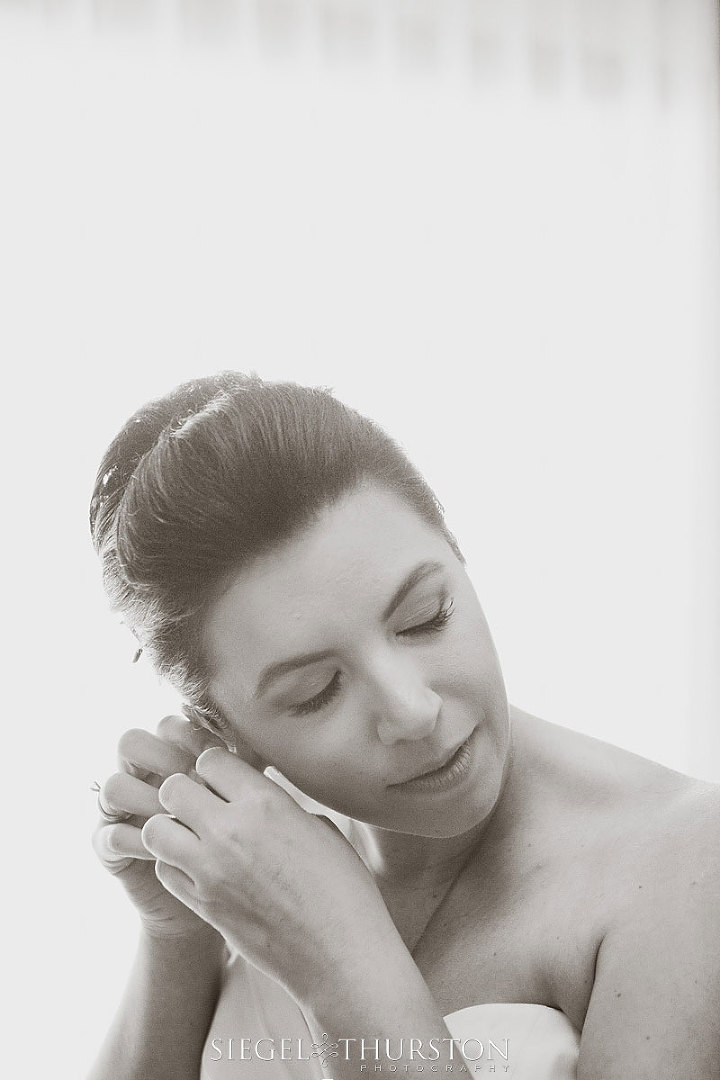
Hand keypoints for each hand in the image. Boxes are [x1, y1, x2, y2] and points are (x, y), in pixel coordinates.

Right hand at [92, 715, 229, 940]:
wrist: (220, 892)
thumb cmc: (237, 840)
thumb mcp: (243, 800)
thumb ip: (242, 769)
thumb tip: (255, 742)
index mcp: (173, 756)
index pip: (168, 726)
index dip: (189, 737)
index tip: (217, 755)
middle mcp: (142, 777)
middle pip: (130, 743)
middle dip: (161, 759)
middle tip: (192, 781)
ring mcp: (122, 812)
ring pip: (114, 787)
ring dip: (146, 801)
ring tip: (180, 820)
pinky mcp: (111, 849)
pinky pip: (111, 836)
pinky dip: (139, 842)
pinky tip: (171, 852)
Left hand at [141, 748, 401, 1003]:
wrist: (339, 955)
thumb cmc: (342, 888)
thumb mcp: (320, 828)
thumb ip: (278, 806)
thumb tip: (256, 797)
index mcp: (266, 802)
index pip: (210, 759)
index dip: (216, 768)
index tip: (227, 783)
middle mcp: (231, 830)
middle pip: (173, 787)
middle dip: (184, 792)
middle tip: (204, 807)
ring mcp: (210, 870)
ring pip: (155, 828)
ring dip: (170, 828)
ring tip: (194, 837)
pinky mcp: (201, 905)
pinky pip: (163, 870)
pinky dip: (174, 864)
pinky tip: (199, 869)